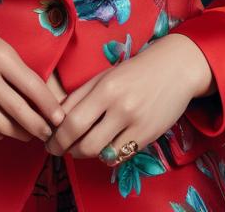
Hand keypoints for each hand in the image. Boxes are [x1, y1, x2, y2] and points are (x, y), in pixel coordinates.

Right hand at [0, 13, 66, 143]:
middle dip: (39, 126)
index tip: (60, 118)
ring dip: (20, 133)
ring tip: (29, 134)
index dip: (49, 106)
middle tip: (49, 134)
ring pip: (2, 124)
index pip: (32, 86)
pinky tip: (5, 130)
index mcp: (0, 56)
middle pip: (19, 110)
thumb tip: (37, 95)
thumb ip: (15, 68)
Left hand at [44, 34, 213, 160]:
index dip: (56, 137)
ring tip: (80, 147)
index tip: (49, 141)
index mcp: (105, 89)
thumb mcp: (103, 76)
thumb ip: (80, 96)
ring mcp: (136, 124)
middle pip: (84, 144)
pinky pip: (119, 156)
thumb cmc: (134, 70)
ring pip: (101, 154)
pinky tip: (102, 146)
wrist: (175, 69)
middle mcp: (120, 108)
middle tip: (61, 149)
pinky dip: (106, 155)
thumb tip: (55, 116)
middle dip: (67, 150)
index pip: (72, 122)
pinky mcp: (148, 136)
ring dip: (86, 154)